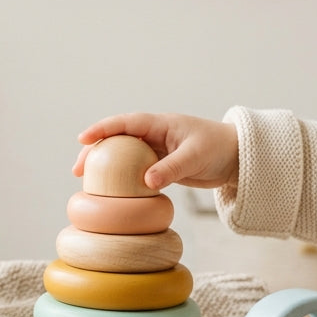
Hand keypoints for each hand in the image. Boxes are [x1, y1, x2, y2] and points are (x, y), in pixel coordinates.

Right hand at [73, 113, 238, 190]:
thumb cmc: (219, 148)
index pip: (125, 123)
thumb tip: (145, 182)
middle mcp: (154, 135)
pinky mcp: (161, 166)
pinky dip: (121, 179)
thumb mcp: (195, 157)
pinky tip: (111, 192)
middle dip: (95, 151)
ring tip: (86, 183)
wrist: (238, 158)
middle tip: (77, 170)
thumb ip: (171, 168)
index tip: (83, 138)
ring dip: (104, 167)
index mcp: (160, 124)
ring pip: (123, 156)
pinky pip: (135, 170)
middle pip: (116, 140)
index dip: (102, 129)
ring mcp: (156, 150)